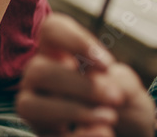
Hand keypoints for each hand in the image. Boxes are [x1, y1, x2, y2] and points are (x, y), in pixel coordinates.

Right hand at [15, 13, 156, 136]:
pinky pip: (47, 136)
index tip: (106, 65)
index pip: (50, 30)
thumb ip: (117, 80)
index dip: (74, 41)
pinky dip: (79, 136)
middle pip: (38, 70)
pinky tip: (104, 133)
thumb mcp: (127, 87)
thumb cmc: (121, 103)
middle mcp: (39, 76)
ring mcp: (35, 106)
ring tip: (109, 119)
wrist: (127, 133)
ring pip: (29, 105)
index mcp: (58, 53)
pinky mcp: (42, 133)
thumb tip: (99, 86)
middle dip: (80, 86)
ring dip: (72, 112)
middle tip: (115, 98)